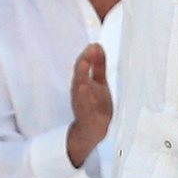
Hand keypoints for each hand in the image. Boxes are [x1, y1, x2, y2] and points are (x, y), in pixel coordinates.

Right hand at [67, 42, 112, 168]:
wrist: (92, 132)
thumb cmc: (95, 105)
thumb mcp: (99, 83)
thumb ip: (98, 65)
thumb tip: (96, 45)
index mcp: (84, 84)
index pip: (83, 69)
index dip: (87, 58)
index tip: (94, 45)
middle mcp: (80, 95)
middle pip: (79, 79)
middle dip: (83, 65)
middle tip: (89, 51)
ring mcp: (82, 108)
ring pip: (79, 94)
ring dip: (81, 81)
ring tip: (84, 67)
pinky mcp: (86, 120)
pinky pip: (84, 111)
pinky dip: (84, 101)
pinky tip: (84, 90)